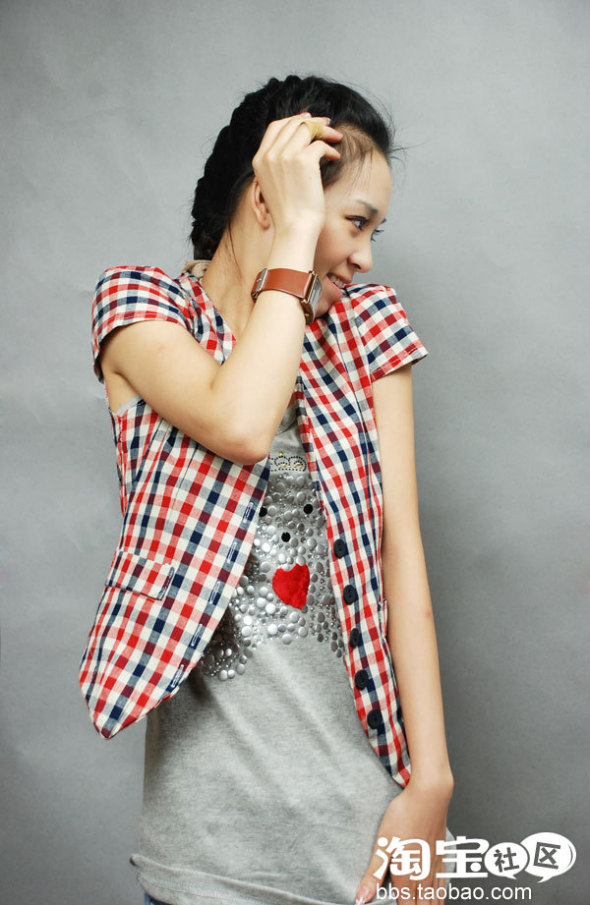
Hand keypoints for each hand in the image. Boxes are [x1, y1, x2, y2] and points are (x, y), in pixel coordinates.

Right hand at [251, 113, 341, 238]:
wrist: (295, 228)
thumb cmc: (289, 212)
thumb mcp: (275, 184)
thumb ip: (279, 163)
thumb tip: (298, 145)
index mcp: (260, 160)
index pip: (275, 127)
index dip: (293, 120)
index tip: (308, 120)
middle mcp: (270, 155)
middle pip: (292, 123)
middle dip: (312, 121)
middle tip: (327, 125)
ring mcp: (285, 156)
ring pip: (307, 129)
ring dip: (325, 131)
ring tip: (336, 138)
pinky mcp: (303, 160)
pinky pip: (320, 144)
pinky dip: (331, 148)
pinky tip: (335, 158)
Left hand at [355, 781, 451, 903]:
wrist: (429, 796)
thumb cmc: (404, 816)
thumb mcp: (383, 844)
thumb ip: (373, 874)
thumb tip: (361, 899)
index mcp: (406, 875)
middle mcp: (423, 875)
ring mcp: (434, 866)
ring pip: (435, 899)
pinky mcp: (441, 856)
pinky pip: (443, 885)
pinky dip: (440, 897)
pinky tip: (439, 898)